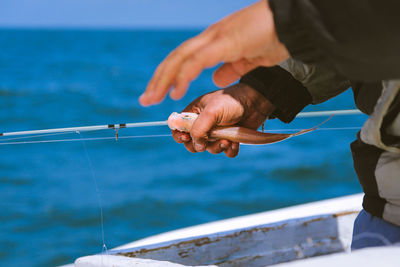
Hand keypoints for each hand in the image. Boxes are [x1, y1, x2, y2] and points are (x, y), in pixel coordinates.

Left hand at [140, 0, 288, 105]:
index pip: (184, 58)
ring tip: (151, 99)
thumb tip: (216, 80)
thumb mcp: (250, 60)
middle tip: (146, 100)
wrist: (294, 22)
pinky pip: (197, 61)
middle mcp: (210, 37)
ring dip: (163, 80)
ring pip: (180, 59)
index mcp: (215, 42)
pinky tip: (174, 92)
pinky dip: (182, 76)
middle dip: (159, 80)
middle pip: (176, 58)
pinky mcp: (225, 41)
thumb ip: (232, 68)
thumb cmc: (276, 38)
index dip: (170, 75)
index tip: (160, 93)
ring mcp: (216, 37)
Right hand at [172, 83, 274, 156]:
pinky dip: (229, 150)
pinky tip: (234, 143)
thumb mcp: (211, 112)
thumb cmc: (231, 101)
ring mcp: (216, 132)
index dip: (179, 135)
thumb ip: (199, 129)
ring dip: (216, 148)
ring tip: (227, 140)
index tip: (185, 138)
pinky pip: (225, 151)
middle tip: (206, 143)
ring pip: (209, 149)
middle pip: (192, 143)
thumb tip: (196, 146)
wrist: (256, 101)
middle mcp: (203, 123)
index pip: (178, 127)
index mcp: (194, 113)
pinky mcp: (230, 138)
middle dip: (199, 145)